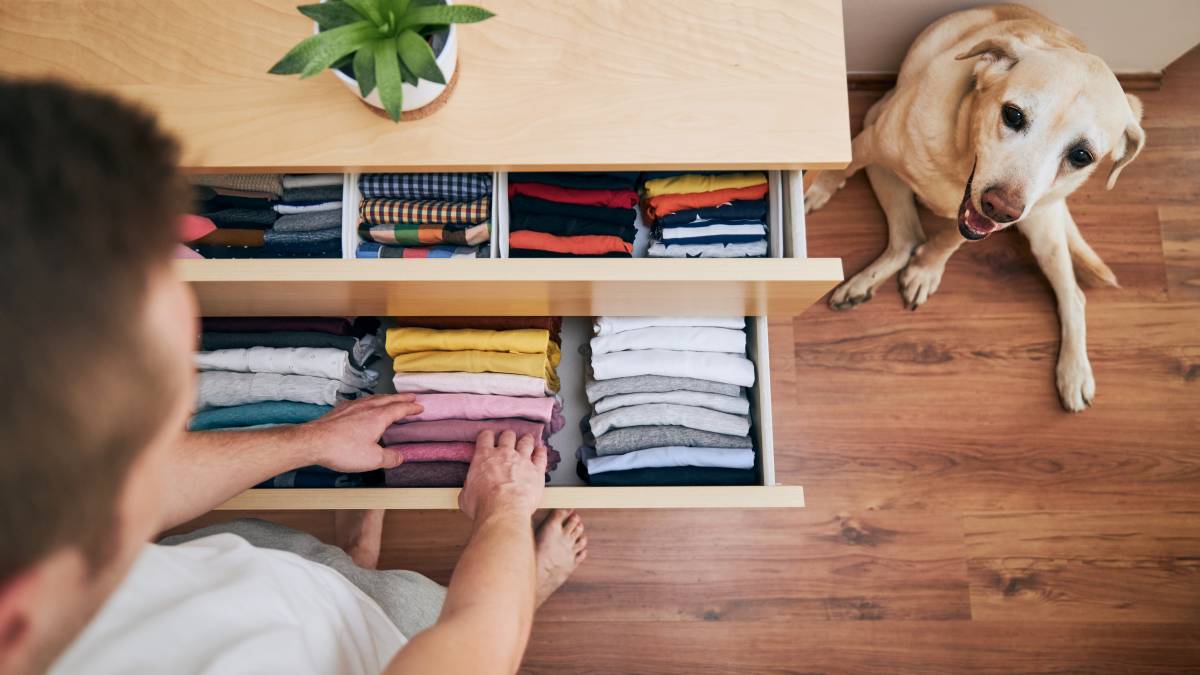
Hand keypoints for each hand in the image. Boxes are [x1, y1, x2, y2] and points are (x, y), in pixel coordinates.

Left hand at [296, 395, 423, 472]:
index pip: (399, 409)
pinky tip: (364, 405)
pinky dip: (369, 401)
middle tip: (411, 397)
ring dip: (385, 398)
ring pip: (373, 398)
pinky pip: (360, 402)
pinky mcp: (339, 411)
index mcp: (378, 417)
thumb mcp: (373, 459)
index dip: (411, 408)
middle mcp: (366, 407)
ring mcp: (351, 407)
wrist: (313, 442)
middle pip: (388, 399)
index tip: (419, 407)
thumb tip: (400, 457)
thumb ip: (390, 458)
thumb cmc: (343, 449)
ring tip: (390, 399)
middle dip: (401, 399)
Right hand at [459, 430, 546, 520]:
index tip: (488, 437)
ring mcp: (522, 460)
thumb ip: (469, 486)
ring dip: (526, 440)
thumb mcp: (466, 495)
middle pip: (508, 436)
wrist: (503, 510)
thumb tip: (468, 488)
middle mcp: (504, 454)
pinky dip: (541, 452)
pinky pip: (541, 456)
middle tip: (508, 439)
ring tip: (527, 440)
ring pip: (526, 442)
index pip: (485, 437)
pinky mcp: (536, 471)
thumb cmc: (483, 505)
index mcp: (484, 457)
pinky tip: (541, 450)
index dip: (487, 435)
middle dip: (508, 436)